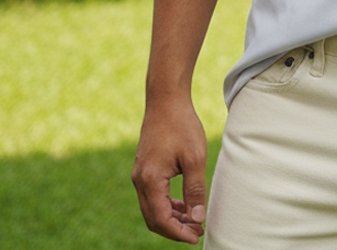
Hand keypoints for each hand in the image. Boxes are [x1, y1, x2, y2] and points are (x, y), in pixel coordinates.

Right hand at [131, 96, 208, 243]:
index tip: (196, 237)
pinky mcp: (144, 168)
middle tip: (196, 232)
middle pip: (153, 219)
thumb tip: (197, 218)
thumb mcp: (195, 158)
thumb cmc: (182, 125)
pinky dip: (166, 204)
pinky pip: (152, 196)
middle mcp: (139, 181)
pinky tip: (183, 204)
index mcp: (150, 181)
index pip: (161, 220)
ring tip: (193, 221)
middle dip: (174, 229)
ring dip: (171, 218)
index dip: (178, 232)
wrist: (166, 100)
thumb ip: (195, 190)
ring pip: (152, 208)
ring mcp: (139, 175)